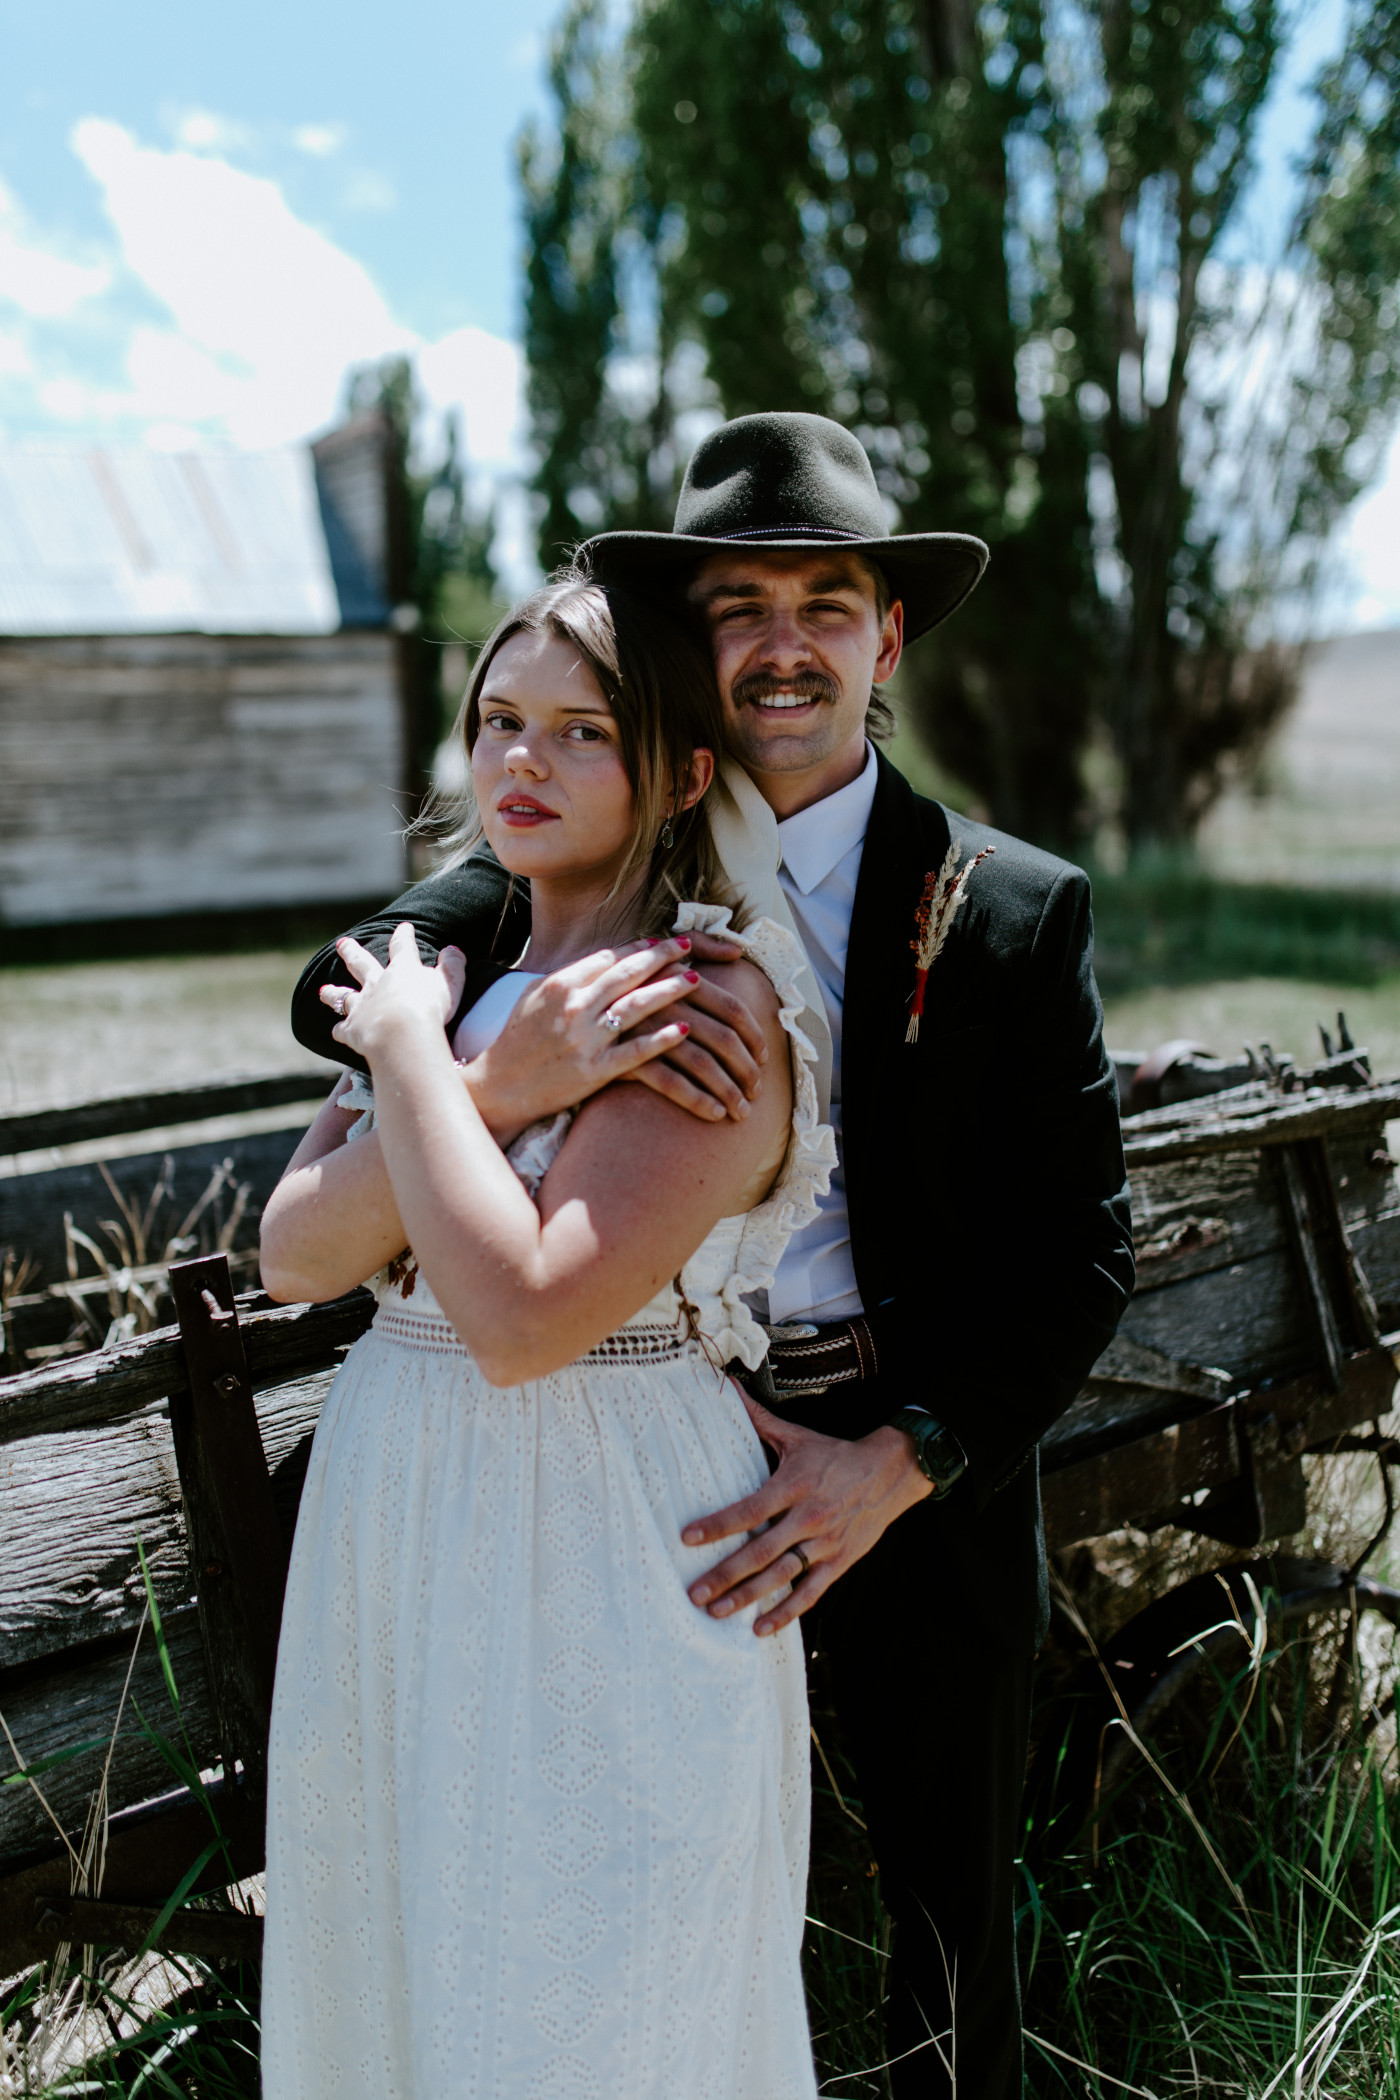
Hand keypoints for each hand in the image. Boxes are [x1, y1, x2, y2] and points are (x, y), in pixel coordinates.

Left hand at [325, 923, 466, 1062]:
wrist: (402, 1033)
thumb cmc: (429, 1007)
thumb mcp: (450, 983)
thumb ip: (453, 966)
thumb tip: (454, 950)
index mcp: (402, 970)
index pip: (403, 947)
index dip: (404, 936)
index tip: (404, 928)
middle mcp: (377, 984)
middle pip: (361, 964)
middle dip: (352, 952)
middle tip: (342, 944)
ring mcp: (362, 1006)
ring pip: (343, 996)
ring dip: (333, 993)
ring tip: (324, 991)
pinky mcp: (353, 1029)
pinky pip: (343, 1029)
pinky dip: (339, 1030)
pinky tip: (336, 1031)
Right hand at [461, 933, 767, 1143]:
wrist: (500, 1087)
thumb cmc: (518, 1039)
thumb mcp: (536, 996)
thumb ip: (570, 976)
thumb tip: (606, 957)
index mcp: (560, 984)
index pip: (609, 957)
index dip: (640, 947)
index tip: (664, 940)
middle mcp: (574, 1006)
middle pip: (628, 974)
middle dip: (662, 957)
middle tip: (688, 947)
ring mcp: (585, 1039)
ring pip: (637, 1007)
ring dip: (670, 990)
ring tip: (696, 980)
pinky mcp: (594, 1071)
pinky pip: (636, 1051)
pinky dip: (662, 1039)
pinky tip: (685, 1029)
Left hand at [681, 1394, 931, 1636]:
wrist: (889, 1473)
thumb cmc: (833, 1455)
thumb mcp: (796, 1436)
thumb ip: (757, 1419)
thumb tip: (726, 1387)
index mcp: (793, 1486)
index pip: (749, 1510)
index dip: (718, 1525)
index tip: (688, 1538)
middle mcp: (808, 1517)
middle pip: (761, 1552)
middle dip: (725, 1575)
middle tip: (694, 1592)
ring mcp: (825, 1544)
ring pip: (781, 1577)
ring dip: (747, 1598)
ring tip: (716, 1613)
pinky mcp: (839, 1562)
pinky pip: (810, 1593)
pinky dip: (785, 1612)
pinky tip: (760, 1628)